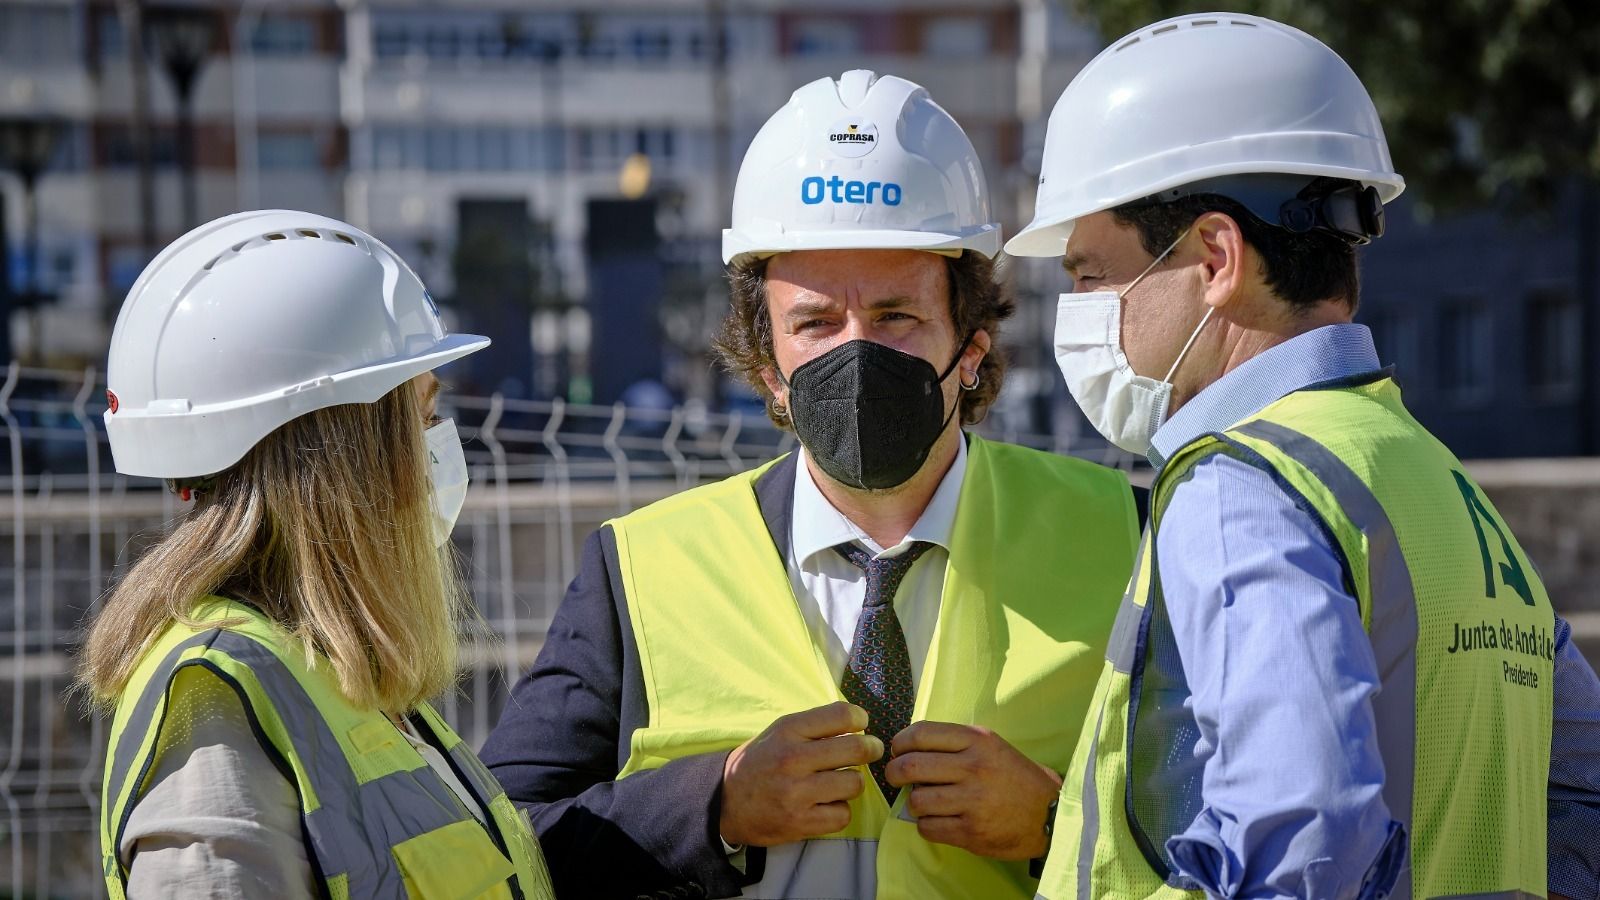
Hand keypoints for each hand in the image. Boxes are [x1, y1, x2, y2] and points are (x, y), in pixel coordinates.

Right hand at [719, 701, 884, 846]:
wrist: (725, 802)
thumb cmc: (760, 762)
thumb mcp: (779, 732)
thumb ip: (814, 726)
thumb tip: (857, 722)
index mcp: (788, 730)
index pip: (842, 715)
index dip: (860, 719)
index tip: (860, 725)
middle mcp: (793, 759)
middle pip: (856, 749)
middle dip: (871, 749)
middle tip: (871, 750)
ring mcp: (797, 793)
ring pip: (854, 783)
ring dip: (853, 783)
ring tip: (841, 781)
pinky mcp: (800, 822)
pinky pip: (843, 814)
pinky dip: (840, 810)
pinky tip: (827, 804)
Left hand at [886, 721, 1061, 860]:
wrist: (1049, 815)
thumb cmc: (1013, 778)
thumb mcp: (991, 746)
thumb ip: (955, 743)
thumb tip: (909, 747)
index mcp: (977, 741)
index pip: (920, 734)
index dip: (900, 742)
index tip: (898, 751)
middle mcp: (973, 767)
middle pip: (910, 767)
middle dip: (894, 773)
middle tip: (897, 777)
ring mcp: (972, 801)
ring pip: (916, 801)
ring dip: (915, 803)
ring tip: (926, 802)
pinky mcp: (971, 832)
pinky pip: (928, 828)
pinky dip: (927, 825)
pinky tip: (939, 820)